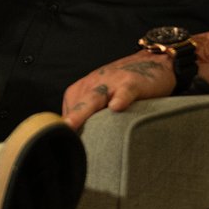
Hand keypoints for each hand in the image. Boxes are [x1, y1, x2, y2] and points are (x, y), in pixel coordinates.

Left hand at [56, 52, 173, 131]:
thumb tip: (76, 142)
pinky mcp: (132, 83)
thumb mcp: (102, 97)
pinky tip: (116, 107)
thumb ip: (89, 115)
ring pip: (94, 98)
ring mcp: (113, 83)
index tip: (59, 147)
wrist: (154, 61)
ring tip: (72, 124)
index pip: (67, 112)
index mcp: (82, 90)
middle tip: (53, 137)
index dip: (65, 131)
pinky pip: (125, 92)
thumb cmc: (125, 85)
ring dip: (82, 111)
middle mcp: (93, 85)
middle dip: (63, 121)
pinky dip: (120, 98)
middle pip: (76, 105)